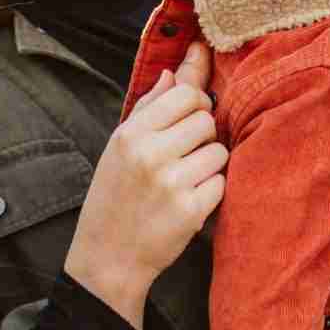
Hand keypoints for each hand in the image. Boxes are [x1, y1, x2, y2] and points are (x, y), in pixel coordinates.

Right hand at [64, 44, 225, 326]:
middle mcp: (149, 154)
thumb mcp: (119, 147)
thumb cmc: (114, 196)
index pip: (185, 94)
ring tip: (186, 179)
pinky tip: (189, 201)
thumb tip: (175, 72)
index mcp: (130, 133)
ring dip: (210, 164)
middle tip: (185, 155)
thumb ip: (148, 107)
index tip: (190, 117)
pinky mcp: (190, 211)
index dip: (196, 103)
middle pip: (207, 119)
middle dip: (204, 135)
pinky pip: (221, 183)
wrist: (108, 256)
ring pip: (219, 151)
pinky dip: (211, 191)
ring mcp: (171, 183)